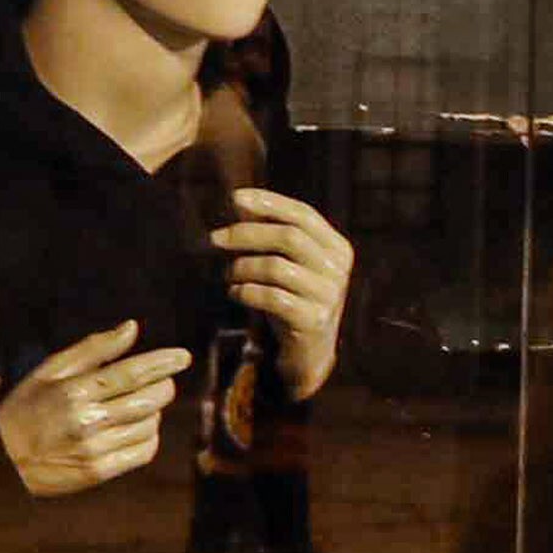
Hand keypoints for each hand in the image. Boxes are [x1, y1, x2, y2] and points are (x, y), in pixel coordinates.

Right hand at [0, 323, 189, 495]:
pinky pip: (143, 451)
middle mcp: (86, 420)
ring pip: (149, 424)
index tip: (183, 356)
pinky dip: (149, 436)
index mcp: (74, 391)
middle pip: (148, 399)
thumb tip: (131, 328)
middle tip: (162, 381)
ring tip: (140, 405)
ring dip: (154, 411)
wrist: (1, 461)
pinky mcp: (99, 471)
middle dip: (163, 386)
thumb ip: (93, 349)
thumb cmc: (26, 408)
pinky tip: (137, 428)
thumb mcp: (50, 371)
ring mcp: (94, 449)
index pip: (131, 373)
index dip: (162, 363)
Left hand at [214, 191, 353, 399]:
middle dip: (246, 234)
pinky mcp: (313, 321)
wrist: (309, 353)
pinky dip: (246, 291)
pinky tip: (235, 292)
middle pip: (288, 237)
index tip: (235, 198)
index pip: (303, 214)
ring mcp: (328, 296)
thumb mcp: (290, 264)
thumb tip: (239, 202)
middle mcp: (337, 269)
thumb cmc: (293, 299)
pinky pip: (272, 297)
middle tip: (215, 238)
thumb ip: (273, 234)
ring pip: (276, 267)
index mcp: (337, 248)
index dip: (269, 203)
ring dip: (242, 267)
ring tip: (227, 273)